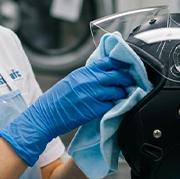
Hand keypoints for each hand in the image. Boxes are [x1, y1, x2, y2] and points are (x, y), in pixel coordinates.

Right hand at [0, 57, 134, 165]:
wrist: (46, 115)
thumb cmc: (57, 100)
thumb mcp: (71, 81)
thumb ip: (87, 76)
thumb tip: (103, 73)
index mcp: (82, 72)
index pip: (107, 62)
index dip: (120, 64)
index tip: (127, 66)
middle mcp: (88, 81)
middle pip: (116, 75)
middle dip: (127, 78)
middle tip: (133, 81)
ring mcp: (91, 95)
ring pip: (117, 90)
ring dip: (123, 93)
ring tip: (126, 95)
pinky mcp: (93, 109)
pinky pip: (111, 105)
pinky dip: (116, 106)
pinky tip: (118, 107)